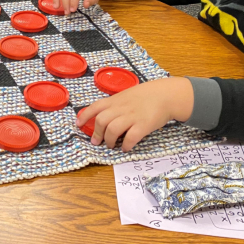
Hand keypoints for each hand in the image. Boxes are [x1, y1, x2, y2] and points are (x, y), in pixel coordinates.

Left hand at [77, 77, 193, 150]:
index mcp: (116, 100)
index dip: (84, 116)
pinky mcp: (143, 125)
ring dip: (109, 141)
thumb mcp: (126, 95)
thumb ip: (115, 104)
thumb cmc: (146, 95)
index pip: (95, 107)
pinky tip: (126, 148)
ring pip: (112, 130)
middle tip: (97, 142)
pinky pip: (130, 138)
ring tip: (111, 146)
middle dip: (97, 134)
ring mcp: (132, 117)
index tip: (78, 124)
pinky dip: (125, 145)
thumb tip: (103, 115)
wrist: (166, 95)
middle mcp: (121, 108)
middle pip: (101, 121)